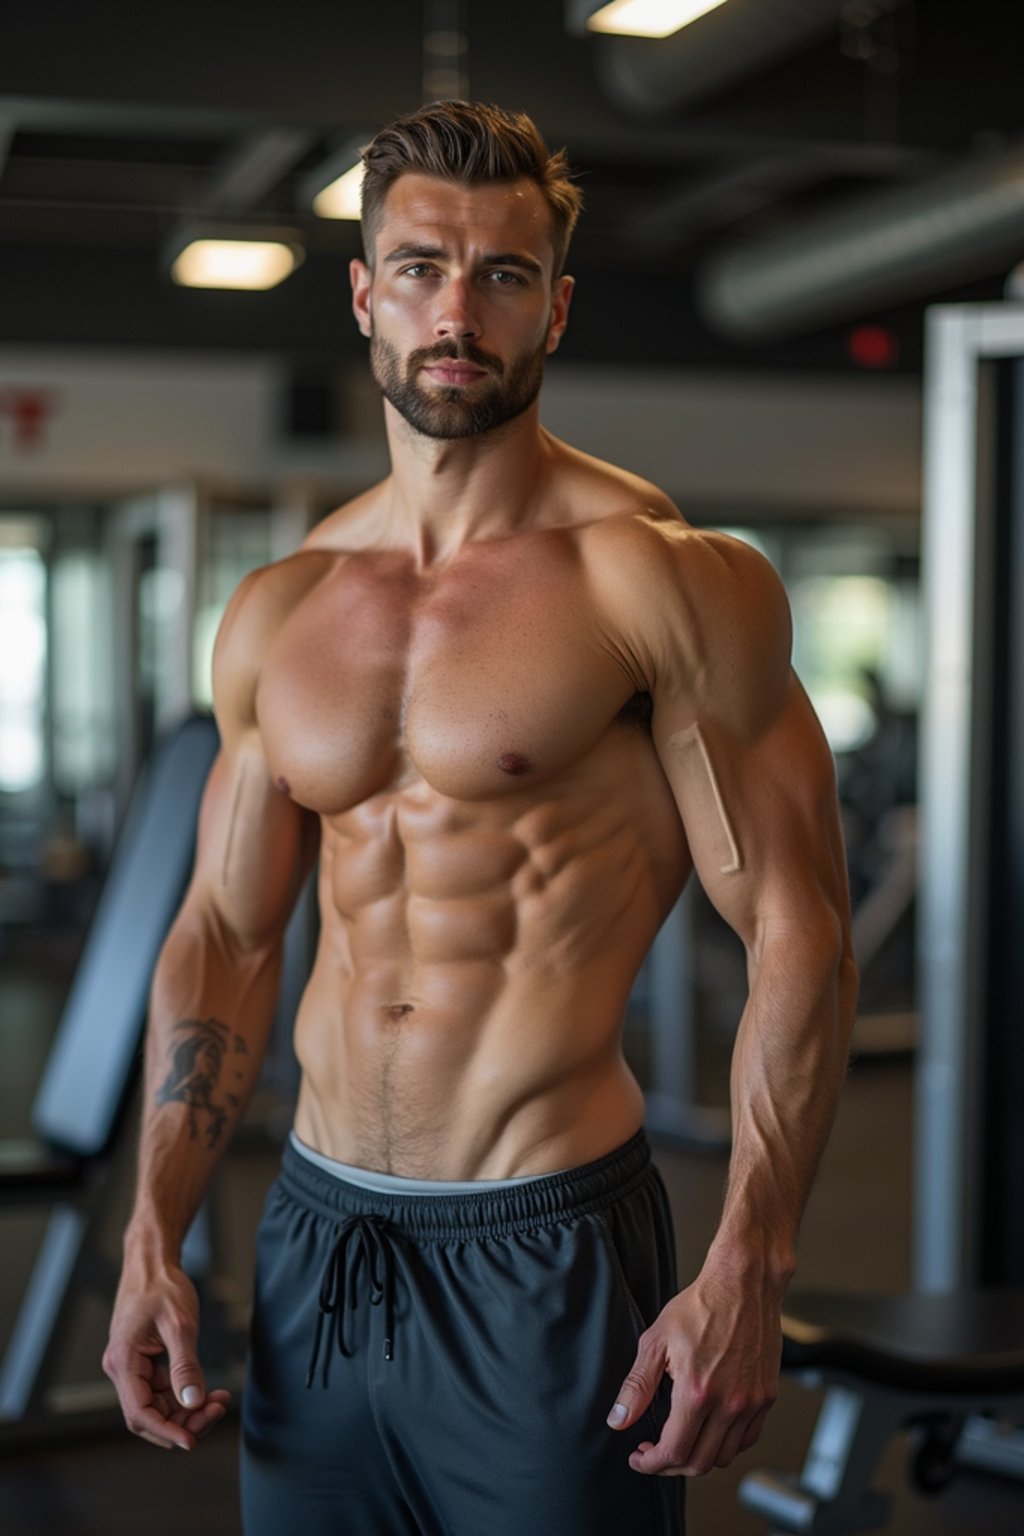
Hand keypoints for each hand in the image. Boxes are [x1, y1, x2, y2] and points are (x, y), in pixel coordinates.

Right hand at [103, 1261, 230, 1450]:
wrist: (153, 1262)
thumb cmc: (163, 1286)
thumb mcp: (180, 1324)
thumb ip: (185, 1366)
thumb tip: (193, 1403)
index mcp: (123, 1362)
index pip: (141, 1414)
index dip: (167, 1432)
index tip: (194, 1440)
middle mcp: (122, 1370)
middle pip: (150, 1416)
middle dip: (184, 1420)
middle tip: (218, 1409)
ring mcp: (131, 1368)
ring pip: (158, 1407)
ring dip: (187, 1410)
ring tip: (219, 1400)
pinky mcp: (143, 1364)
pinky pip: (162, 1392)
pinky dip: (184, 1396)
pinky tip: (208, 1391)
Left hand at [606, 1265, 780, 1476]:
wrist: (744, 1284)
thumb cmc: (701, 1305)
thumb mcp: (656, 1341)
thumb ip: (637, 1386)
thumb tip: (619, 1420)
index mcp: (697, 1392)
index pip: (674, 1452)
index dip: (651, 1463)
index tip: (640, 1457)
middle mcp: (728, 1404)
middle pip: (699, 1463)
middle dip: (670, 1465)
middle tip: (655, 1452)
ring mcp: (751, 1402)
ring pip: (725, 1456)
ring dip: (699, 1457)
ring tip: (682, 1440)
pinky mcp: (766, 1396)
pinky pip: (748, 1439)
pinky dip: (727, 1445)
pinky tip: (710, 1429)